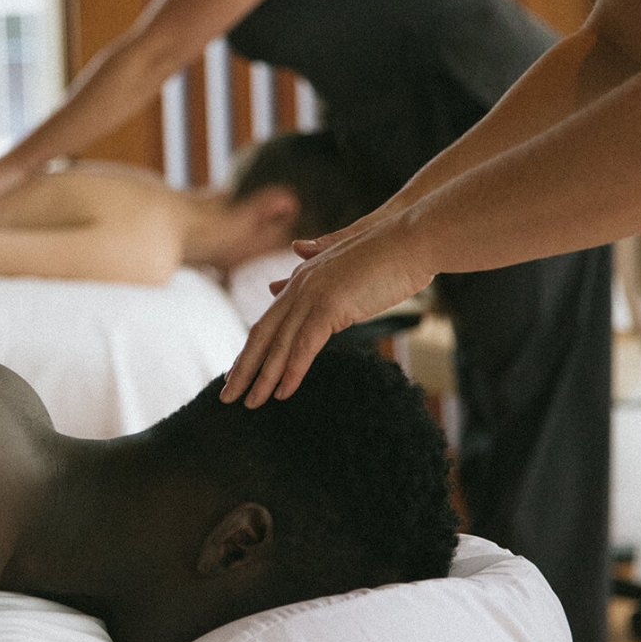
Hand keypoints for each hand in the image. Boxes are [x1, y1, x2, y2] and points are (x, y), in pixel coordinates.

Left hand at [220, 216, 432, 406]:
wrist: (413, 237)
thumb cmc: (389, 252)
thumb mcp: (346, 262)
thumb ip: (319, 262)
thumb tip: (299, 250)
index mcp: (302, 279)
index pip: (268, 321)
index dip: (251, 350)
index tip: (238, 374)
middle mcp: (299, 286)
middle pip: (262, 334)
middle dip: (244, 368)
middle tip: (227, 396)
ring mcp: (312, 295)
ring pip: (278, 344)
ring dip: (262, 378)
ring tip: (249, 404)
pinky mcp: (330, 306)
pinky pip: (304, 346)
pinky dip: (291, 372)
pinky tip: (281, 393)